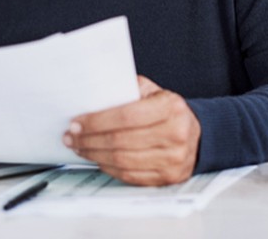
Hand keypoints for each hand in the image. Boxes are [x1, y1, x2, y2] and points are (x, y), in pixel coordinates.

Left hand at [62, 75, 200, 185]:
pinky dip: (109, 168)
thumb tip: (93, 96)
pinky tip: (97, 158)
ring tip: (79, 147)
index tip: (76, 122)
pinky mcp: (168, 178)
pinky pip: (130, 176)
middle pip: (121, 141)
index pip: (126, 116)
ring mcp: (174, 159)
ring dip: (94, 155)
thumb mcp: (151, 90)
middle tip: (71, 136)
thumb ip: (127, 90)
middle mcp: (176, 134)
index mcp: (170, 107)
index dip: (97, 121)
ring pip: (123, 161)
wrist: (195, 133)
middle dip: (89, 139)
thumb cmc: (166, 109)